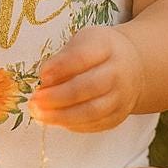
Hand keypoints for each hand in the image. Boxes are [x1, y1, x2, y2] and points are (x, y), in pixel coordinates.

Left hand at [27, 25, 143, 132]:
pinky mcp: (118, 116)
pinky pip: (95, 125)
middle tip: (34, 101)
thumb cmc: (98, 51)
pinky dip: (72, 125)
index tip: (42, 76)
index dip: (61, 67)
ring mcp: (121, 97)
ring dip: (62, 116)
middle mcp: (118, 72)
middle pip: (89, 87)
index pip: (83, 57)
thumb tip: (44, 80)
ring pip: (92, 112)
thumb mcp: (82, 42)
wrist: (132, 67)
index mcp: (106, 46)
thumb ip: (63, 58)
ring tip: (39, 114)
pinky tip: (55, 120)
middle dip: (58, 97)